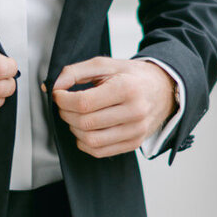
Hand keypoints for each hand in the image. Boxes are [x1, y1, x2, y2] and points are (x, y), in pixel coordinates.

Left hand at [47, 57, 175, 157]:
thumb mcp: (105, 65)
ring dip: (74, 130)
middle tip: (65, 105)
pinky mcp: (134, 143)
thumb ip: (75, 71)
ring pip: (91, 141)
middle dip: (66, 114)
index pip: (84, 103)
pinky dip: (85, 143)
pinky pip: (100, 152)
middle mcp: (134, 112)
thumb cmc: (131, 76)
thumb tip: (54, 86)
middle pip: (85, 123)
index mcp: (126, 88)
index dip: (63, 100)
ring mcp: (136, 131)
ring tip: (76, 116)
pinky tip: (85, 130)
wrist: (163, 89)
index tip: (58, 95)